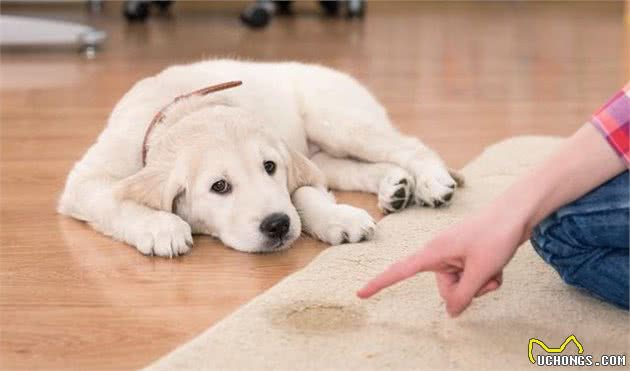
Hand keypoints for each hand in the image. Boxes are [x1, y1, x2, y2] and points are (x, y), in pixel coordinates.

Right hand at [357, 208, 526, 316]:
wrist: (517, 212)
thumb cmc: (496, 235)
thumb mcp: (480, 271)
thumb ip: (463, 295)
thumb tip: (451, 312)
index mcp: (433, 252)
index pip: (400, 271)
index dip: (380, 283)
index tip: (360, 293)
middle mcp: (440, 253)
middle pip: (446, 289)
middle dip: (467, 290)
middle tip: (485, 274)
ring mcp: (454, 254)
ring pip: (462, 285)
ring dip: (481, 283)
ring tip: (494, 266)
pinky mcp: (467, 255)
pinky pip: (472, 277)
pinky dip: (486, 277)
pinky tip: (498, 264)